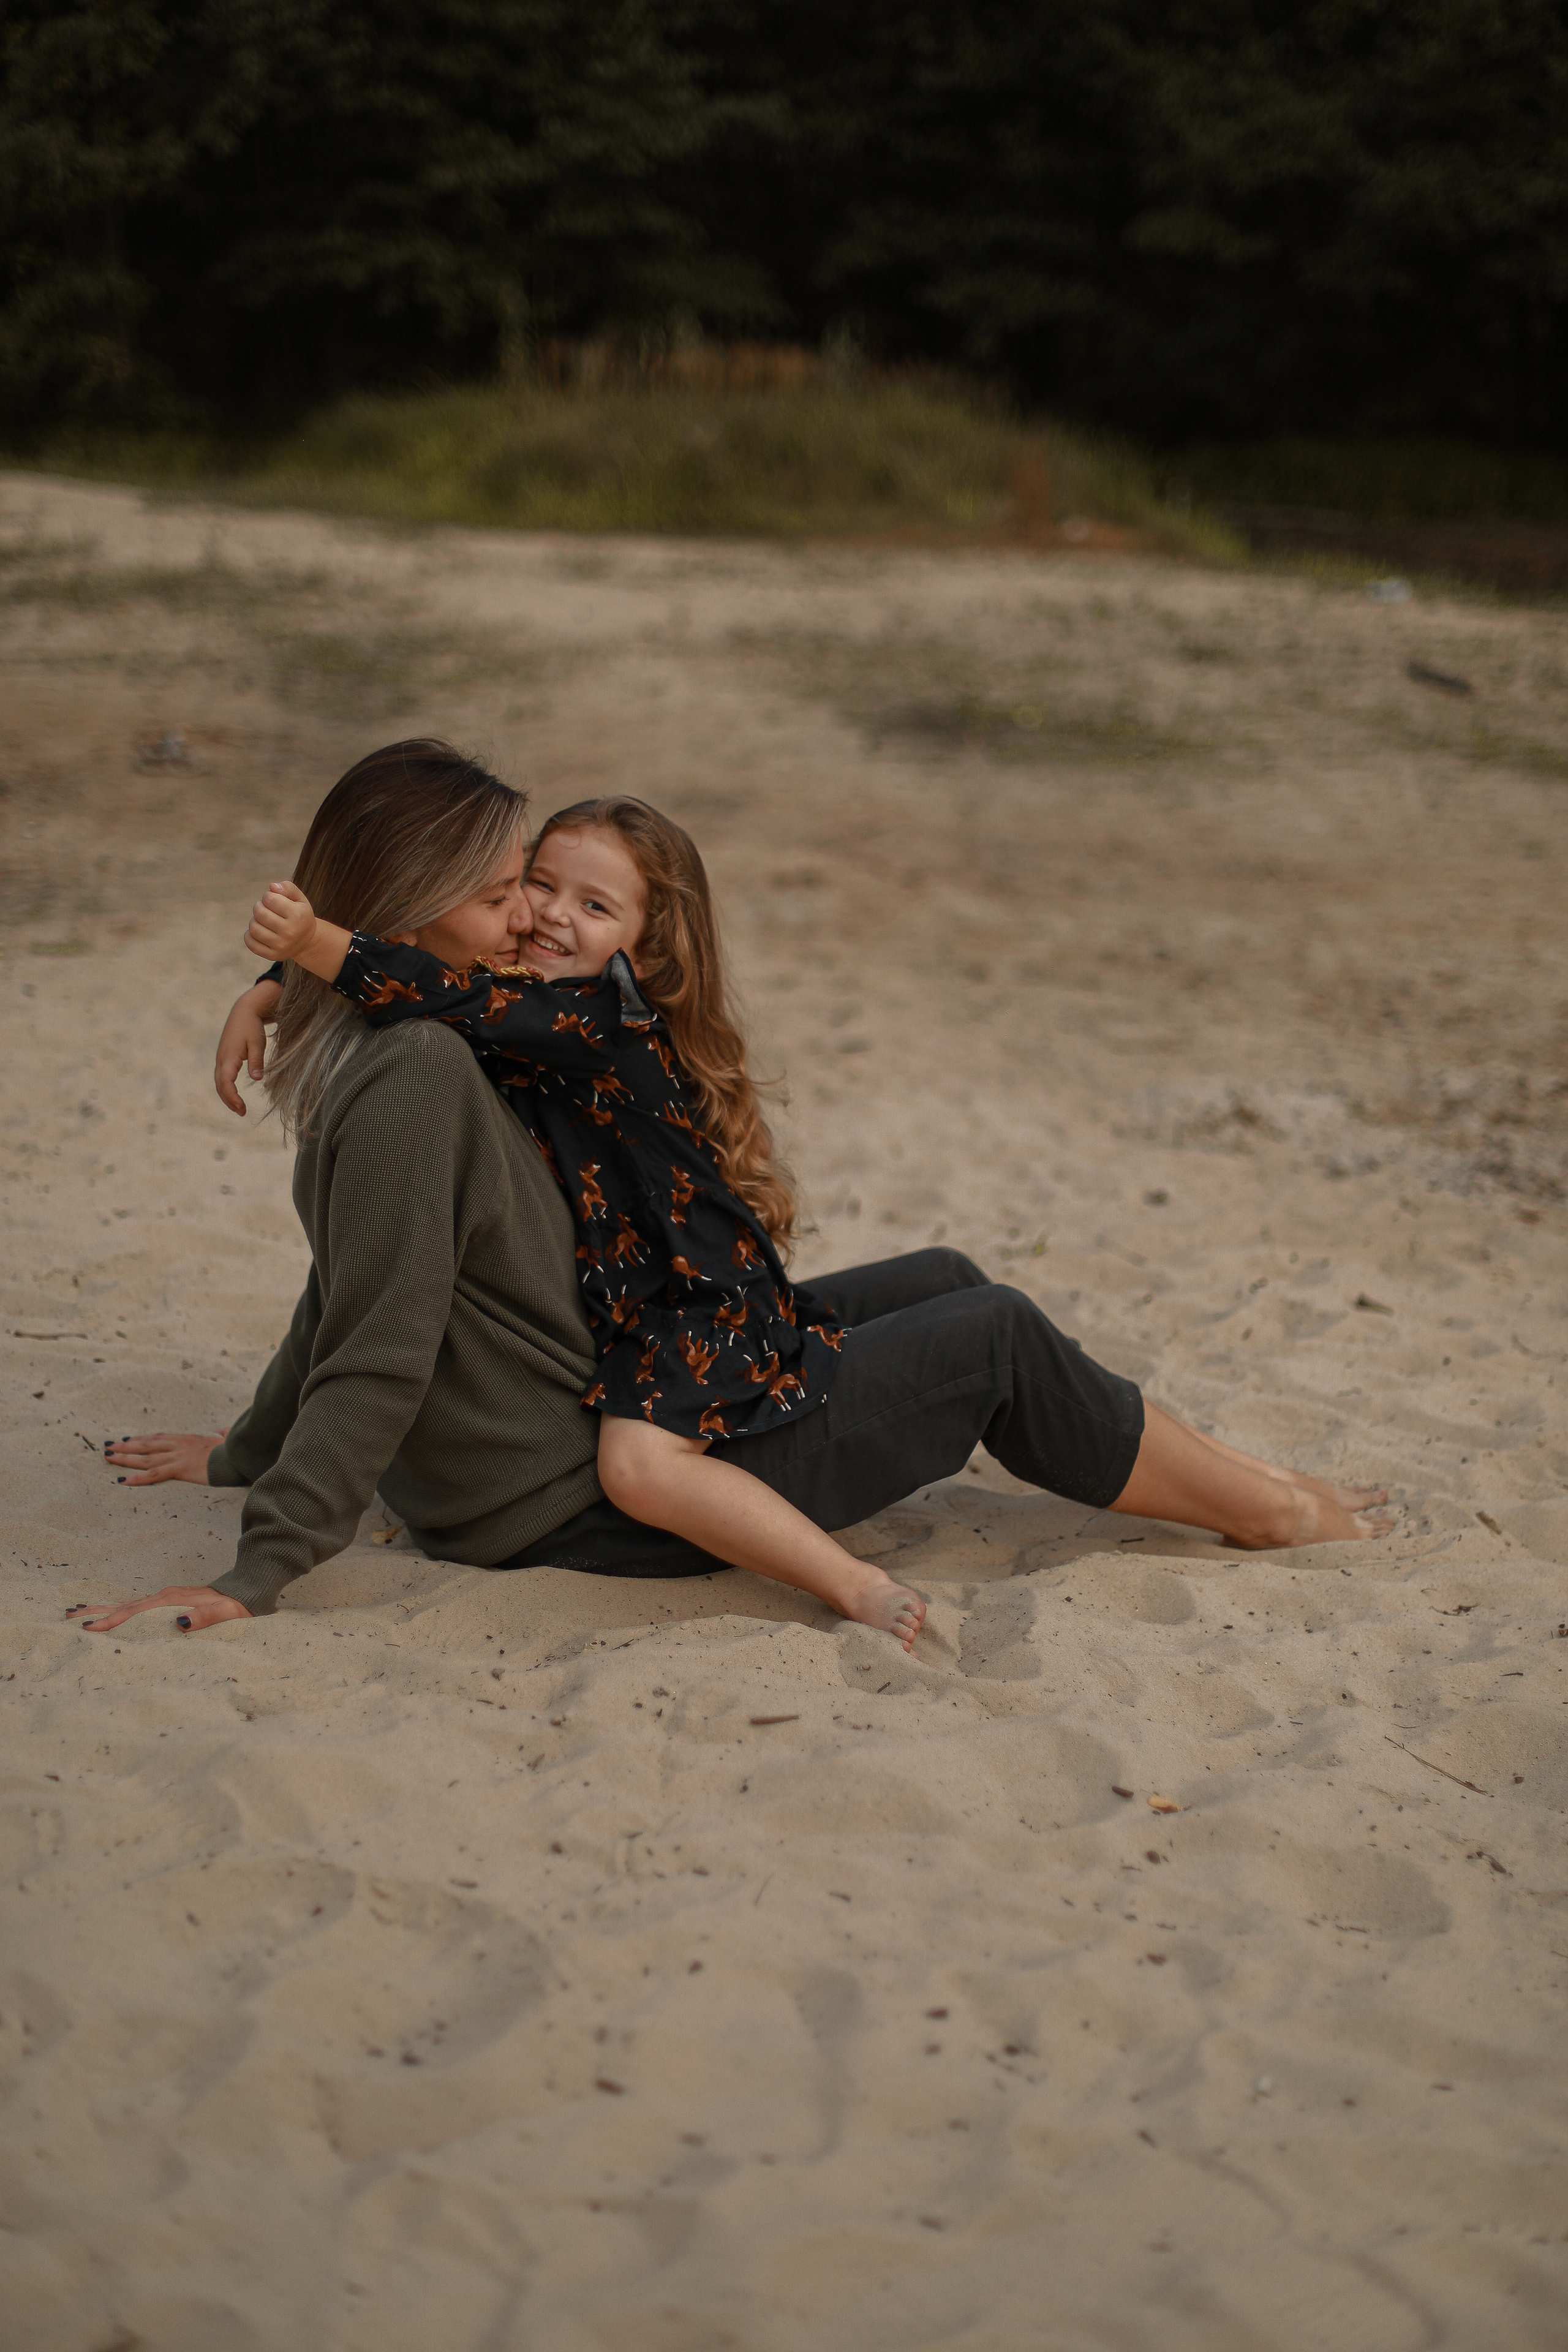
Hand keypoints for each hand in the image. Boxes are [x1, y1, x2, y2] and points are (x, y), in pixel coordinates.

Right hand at [67, 1587, 251, 1633]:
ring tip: (78, 1614)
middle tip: (68, 1617)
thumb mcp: (224, 1613)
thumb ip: (204, 1617)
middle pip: (124, 1606)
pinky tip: (111, 1616)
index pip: (135, 1612)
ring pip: (127, 1606)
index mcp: (171, 1600)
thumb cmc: (235, 1606)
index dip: (113, 1621)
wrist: (245, 1590)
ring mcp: (163, 1599)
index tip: (90, 1628)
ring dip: (103, 1610)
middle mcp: (163, 1597)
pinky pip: (136, 1608)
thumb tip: (178, 1622)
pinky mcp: (166, 1603)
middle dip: (97, 1612)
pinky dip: (119, 1612)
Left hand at [106, 1430, 225, 1484]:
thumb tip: (221, 1429)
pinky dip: (137, 1477)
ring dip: (124, 1458)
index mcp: (188, 1439)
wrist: (241, 1455)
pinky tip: (122, 1480)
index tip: (128, 1440)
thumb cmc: (236, 1450)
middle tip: (109, 1447)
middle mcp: (179, 1445)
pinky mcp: (180, 1468)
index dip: (142, 1439)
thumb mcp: (227, 1438)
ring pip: (145, 1457)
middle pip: (146, 1445)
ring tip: (108, 1457)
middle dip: (126, 1446)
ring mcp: (178, 1456)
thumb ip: (222, 1432)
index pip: (159, 1438)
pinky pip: (154, 1474)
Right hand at [216, 979, 280, 1114]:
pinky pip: (222, 1077)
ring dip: (227, 1096)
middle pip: (220, 1085)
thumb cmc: (252, 1026)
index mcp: (229, 1057)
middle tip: (242, 1113)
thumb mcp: (257, 1042)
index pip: (226, 1082)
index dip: (232, 1097)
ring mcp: (221, 1059)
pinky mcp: (224, 1058)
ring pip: (219, 1082)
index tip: (242, 1108)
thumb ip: (257, 1060)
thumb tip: (257, 1079)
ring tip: (240, 1108)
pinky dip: (226, 1089)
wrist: (244, 1011)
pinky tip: (235, 1096)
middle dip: (229, 1101)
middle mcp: (221, 1059)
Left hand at [246, 879, 317, 964]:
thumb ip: (287, 887)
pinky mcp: (273, 955)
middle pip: (259, 913)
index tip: (274, 901)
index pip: (269, 898)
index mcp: (297, 915)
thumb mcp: (300, 899)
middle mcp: (290, 932)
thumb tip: (272, 887)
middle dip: (259, 907)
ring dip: (255, 921)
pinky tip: (259, 931)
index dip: (268, 896)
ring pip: (254, 928)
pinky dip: (250, 935)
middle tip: (266, 909)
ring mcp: (281, 945)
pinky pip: (250, 943)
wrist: (308, 942)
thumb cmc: (300, 915)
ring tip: (263, 921)